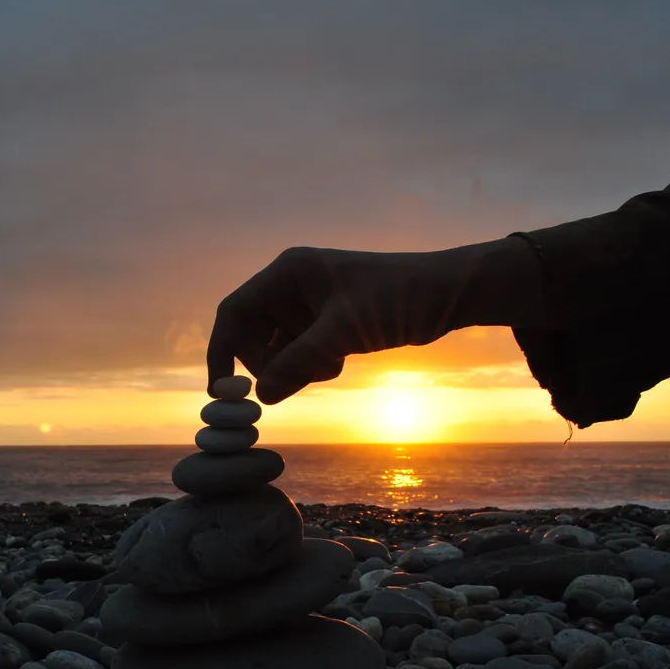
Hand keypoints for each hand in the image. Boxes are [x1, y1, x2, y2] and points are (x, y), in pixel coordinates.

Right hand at [206, 237, 547, 403]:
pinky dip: (310, 365)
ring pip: (277, 347)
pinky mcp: (327, 321)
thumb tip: (261, 396)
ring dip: (294, 367)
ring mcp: (309, 303)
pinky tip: (339, 363)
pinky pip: (300, 350)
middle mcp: (292, 284)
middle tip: (294, 381)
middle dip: (268, 363)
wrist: (446, 294)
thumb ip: (299, 362)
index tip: (222, 390)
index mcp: (287, 272)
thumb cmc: (397, 299)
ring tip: (331, 367)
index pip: (234, 312)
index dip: (223, 351)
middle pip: (252, 333)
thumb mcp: (344, 333)